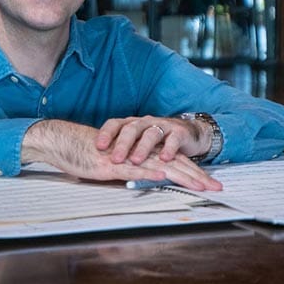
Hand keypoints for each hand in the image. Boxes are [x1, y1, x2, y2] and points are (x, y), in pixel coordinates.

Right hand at [22, 120, 220, 190]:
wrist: (65, 143)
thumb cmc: (86, 156)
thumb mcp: (113, 168)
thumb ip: (130, 173)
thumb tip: (143, 182)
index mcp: (141, 154)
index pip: (173, 162)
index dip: (193, 172)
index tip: (210, 183)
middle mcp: (139, 154)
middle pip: (176, 164)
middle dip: (199, 176)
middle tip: (219, 187)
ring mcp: (128, 159)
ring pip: (163, 166)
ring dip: (186, 176)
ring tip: (204, 186)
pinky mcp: (114, 165)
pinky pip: (138, 169)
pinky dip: (155, 172)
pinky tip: (168, 177)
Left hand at [95, 115, 209, 165]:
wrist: (186, 133)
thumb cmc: (156, 140)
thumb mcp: (137, 142)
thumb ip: (121, 149)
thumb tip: (96, 160)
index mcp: (132, 123)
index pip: (115, 124)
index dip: (106, 134)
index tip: (97, 147)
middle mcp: (145, 122)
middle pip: (131, 129)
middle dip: (122, 144)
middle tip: (115, 159)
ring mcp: (163, 126)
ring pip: (151, 134)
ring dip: (142, 148)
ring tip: (135, 160)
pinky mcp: (179, 133)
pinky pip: (173, 139)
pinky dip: (168, 149)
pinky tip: (164, 159)